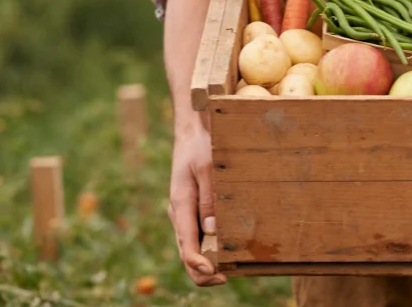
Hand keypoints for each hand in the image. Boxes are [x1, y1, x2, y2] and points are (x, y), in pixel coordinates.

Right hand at [167, 120, 226, 286]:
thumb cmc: (201, 147)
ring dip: (207, 263)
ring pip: (192, 248)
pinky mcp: (193, 211)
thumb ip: (210, 199)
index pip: (186, 245)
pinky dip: (209, 250)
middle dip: (204, 272)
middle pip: (186, 254)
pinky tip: (227, 253)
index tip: (216, 274)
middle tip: (227, 278)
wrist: (193, 133)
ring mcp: (185, 215)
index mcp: (180, 206)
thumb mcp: (208, 169)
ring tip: (231, 271)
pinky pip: (198, 237)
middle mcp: (180, 215)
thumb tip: (212, 230)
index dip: (199, 265)